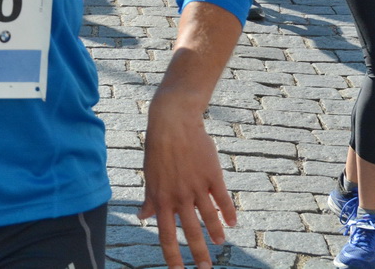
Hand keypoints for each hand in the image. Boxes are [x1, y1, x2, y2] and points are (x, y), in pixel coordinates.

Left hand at [140, 99, 236, 268]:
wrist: (173, 121)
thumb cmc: (158, 149)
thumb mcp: (149, 176)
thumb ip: (149, 199)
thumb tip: (142, 217)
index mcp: (162, 198)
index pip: (166, 235)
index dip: (172, 256)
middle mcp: (179, 196)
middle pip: (191, 231)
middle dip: (199, 253)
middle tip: (206, 268)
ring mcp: (197, 185)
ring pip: (209, 217)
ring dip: (215, 233)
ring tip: (220, 244)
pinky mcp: (212, 174)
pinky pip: (222, 198)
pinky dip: (228, 212)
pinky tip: (232, 223)